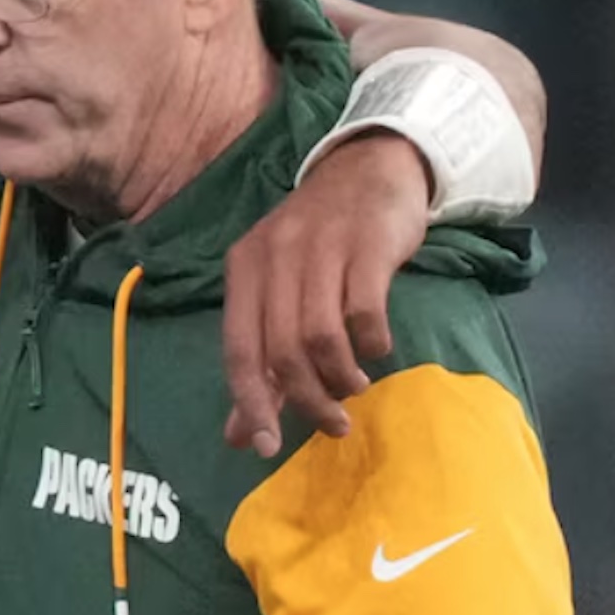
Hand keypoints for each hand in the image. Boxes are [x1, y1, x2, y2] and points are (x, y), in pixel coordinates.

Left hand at [222, 132, 431, 456]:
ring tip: (354, 388)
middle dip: (306, 400)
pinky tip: (376, 348)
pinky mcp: (367, 246)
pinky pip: (364, 312)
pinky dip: (371, 343)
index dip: (250, 402)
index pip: (238, 349)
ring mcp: (321, 249)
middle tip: (333, 425)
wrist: (370, 168)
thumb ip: (261, 359)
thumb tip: (240, 434)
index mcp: (244, 270)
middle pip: (281, 350)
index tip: (265, 446)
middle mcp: (275, 258)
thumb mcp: (278, 288)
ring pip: (320, 336)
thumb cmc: (320, 240)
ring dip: (340, 377)